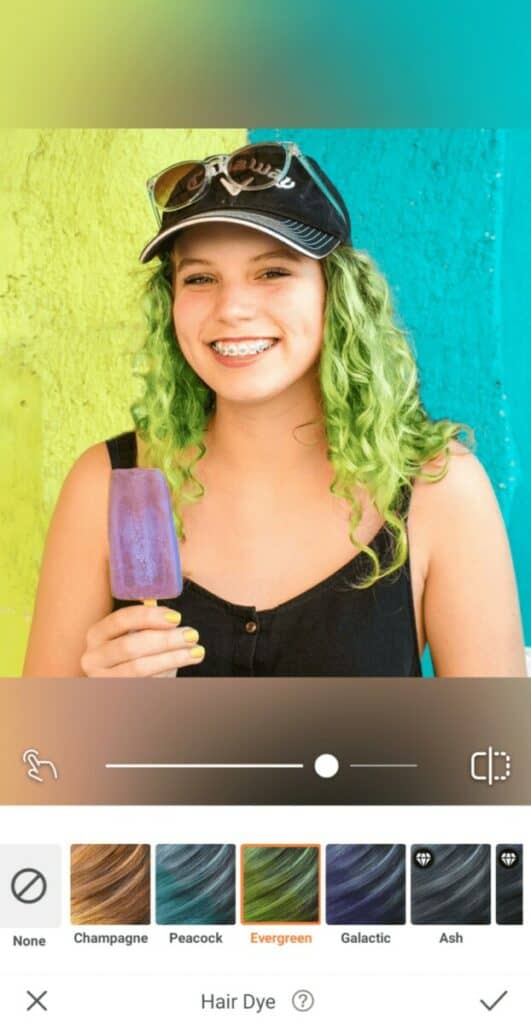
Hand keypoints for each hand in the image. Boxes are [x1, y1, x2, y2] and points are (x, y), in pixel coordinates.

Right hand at [80, 605, 204, 676]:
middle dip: (166, 640)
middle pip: (131, 646)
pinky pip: (146, 684)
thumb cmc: (134, 654)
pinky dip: (167, 673)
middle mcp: (93, 658)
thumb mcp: (135, 635)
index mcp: (96, 634)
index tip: (176, 617)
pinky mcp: (116, 695)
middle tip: (192, 634)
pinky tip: (184, 664)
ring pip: (140, 668)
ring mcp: (102, 680)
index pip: (120, 619)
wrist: (125, 685)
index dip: (149, 617)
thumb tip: (170, 613)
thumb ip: (147, 623)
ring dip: (173, 658)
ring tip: (197, 651)